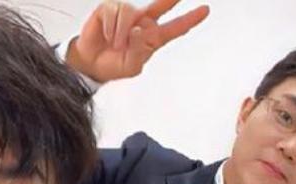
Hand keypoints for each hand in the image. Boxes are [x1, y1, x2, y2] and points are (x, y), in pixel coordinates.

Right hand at [66, 0, 209, 82]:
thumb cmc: (113, 65)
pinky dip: (111, 26)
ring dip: (122, 31)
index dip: (191, 19)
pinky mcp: (110, 9)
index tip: (205, 10)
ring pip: (130, 12)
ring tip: (116, 43)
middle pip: (162, 4)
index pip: (176, 27)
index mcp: (153, 37)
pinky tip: (108, 35)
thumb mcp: (132, 65)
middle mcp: (142, 22)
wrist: (90, 64)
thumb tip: (138, 30)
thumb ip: (139, 49)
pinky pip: (114, 11)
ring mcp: (127, 14)